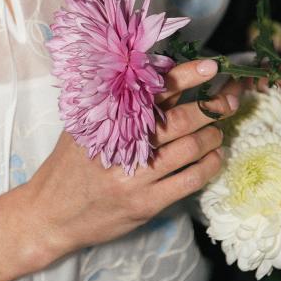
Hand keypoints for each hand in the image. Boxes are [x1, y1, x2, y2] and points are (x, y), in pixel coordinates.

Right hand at [25, 58, 234, 265]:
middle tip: (230, 97)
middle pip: (181, 119)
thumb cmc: (68, 166)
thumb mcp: (83, 127)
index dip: (185, 76)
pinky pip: (189, 181)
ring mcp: (136, 177)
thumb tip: (155, 76)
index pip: (153, 90)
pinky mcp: (146, 204)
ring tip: (219, 128)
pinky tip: (214, 157)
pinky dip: (208, 165)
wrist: (50, 214)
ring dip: (213, 135)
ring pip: (190, 149)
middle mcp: (123, 145)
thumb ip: (113, 105)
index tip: (211, 66)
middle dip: (213, 105)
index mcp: (107, 119)